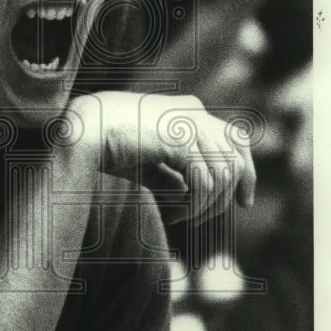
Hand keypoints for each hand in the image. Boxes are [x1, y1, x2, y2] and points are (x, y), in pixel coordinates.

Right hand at [70, 91, 255, 225]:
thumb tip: (187, 195)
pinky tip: (172, 216)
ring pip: (222, 177)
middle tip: (201, 220)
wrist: (84, 130)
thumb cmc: (107, 143)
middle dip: (227, 196)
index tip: (243, 202)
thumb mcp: (146, 159)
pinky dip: (193, 207)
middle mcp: (195, 113)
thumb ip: (170, 172)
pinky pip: (204, 183)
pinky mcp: (181, 140)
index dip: (246, 171)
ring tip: (178, 218)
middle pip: (235, 159)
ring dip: (203, 207)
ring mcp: (189, 124)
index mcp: (188, 110)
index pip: (236, 139)